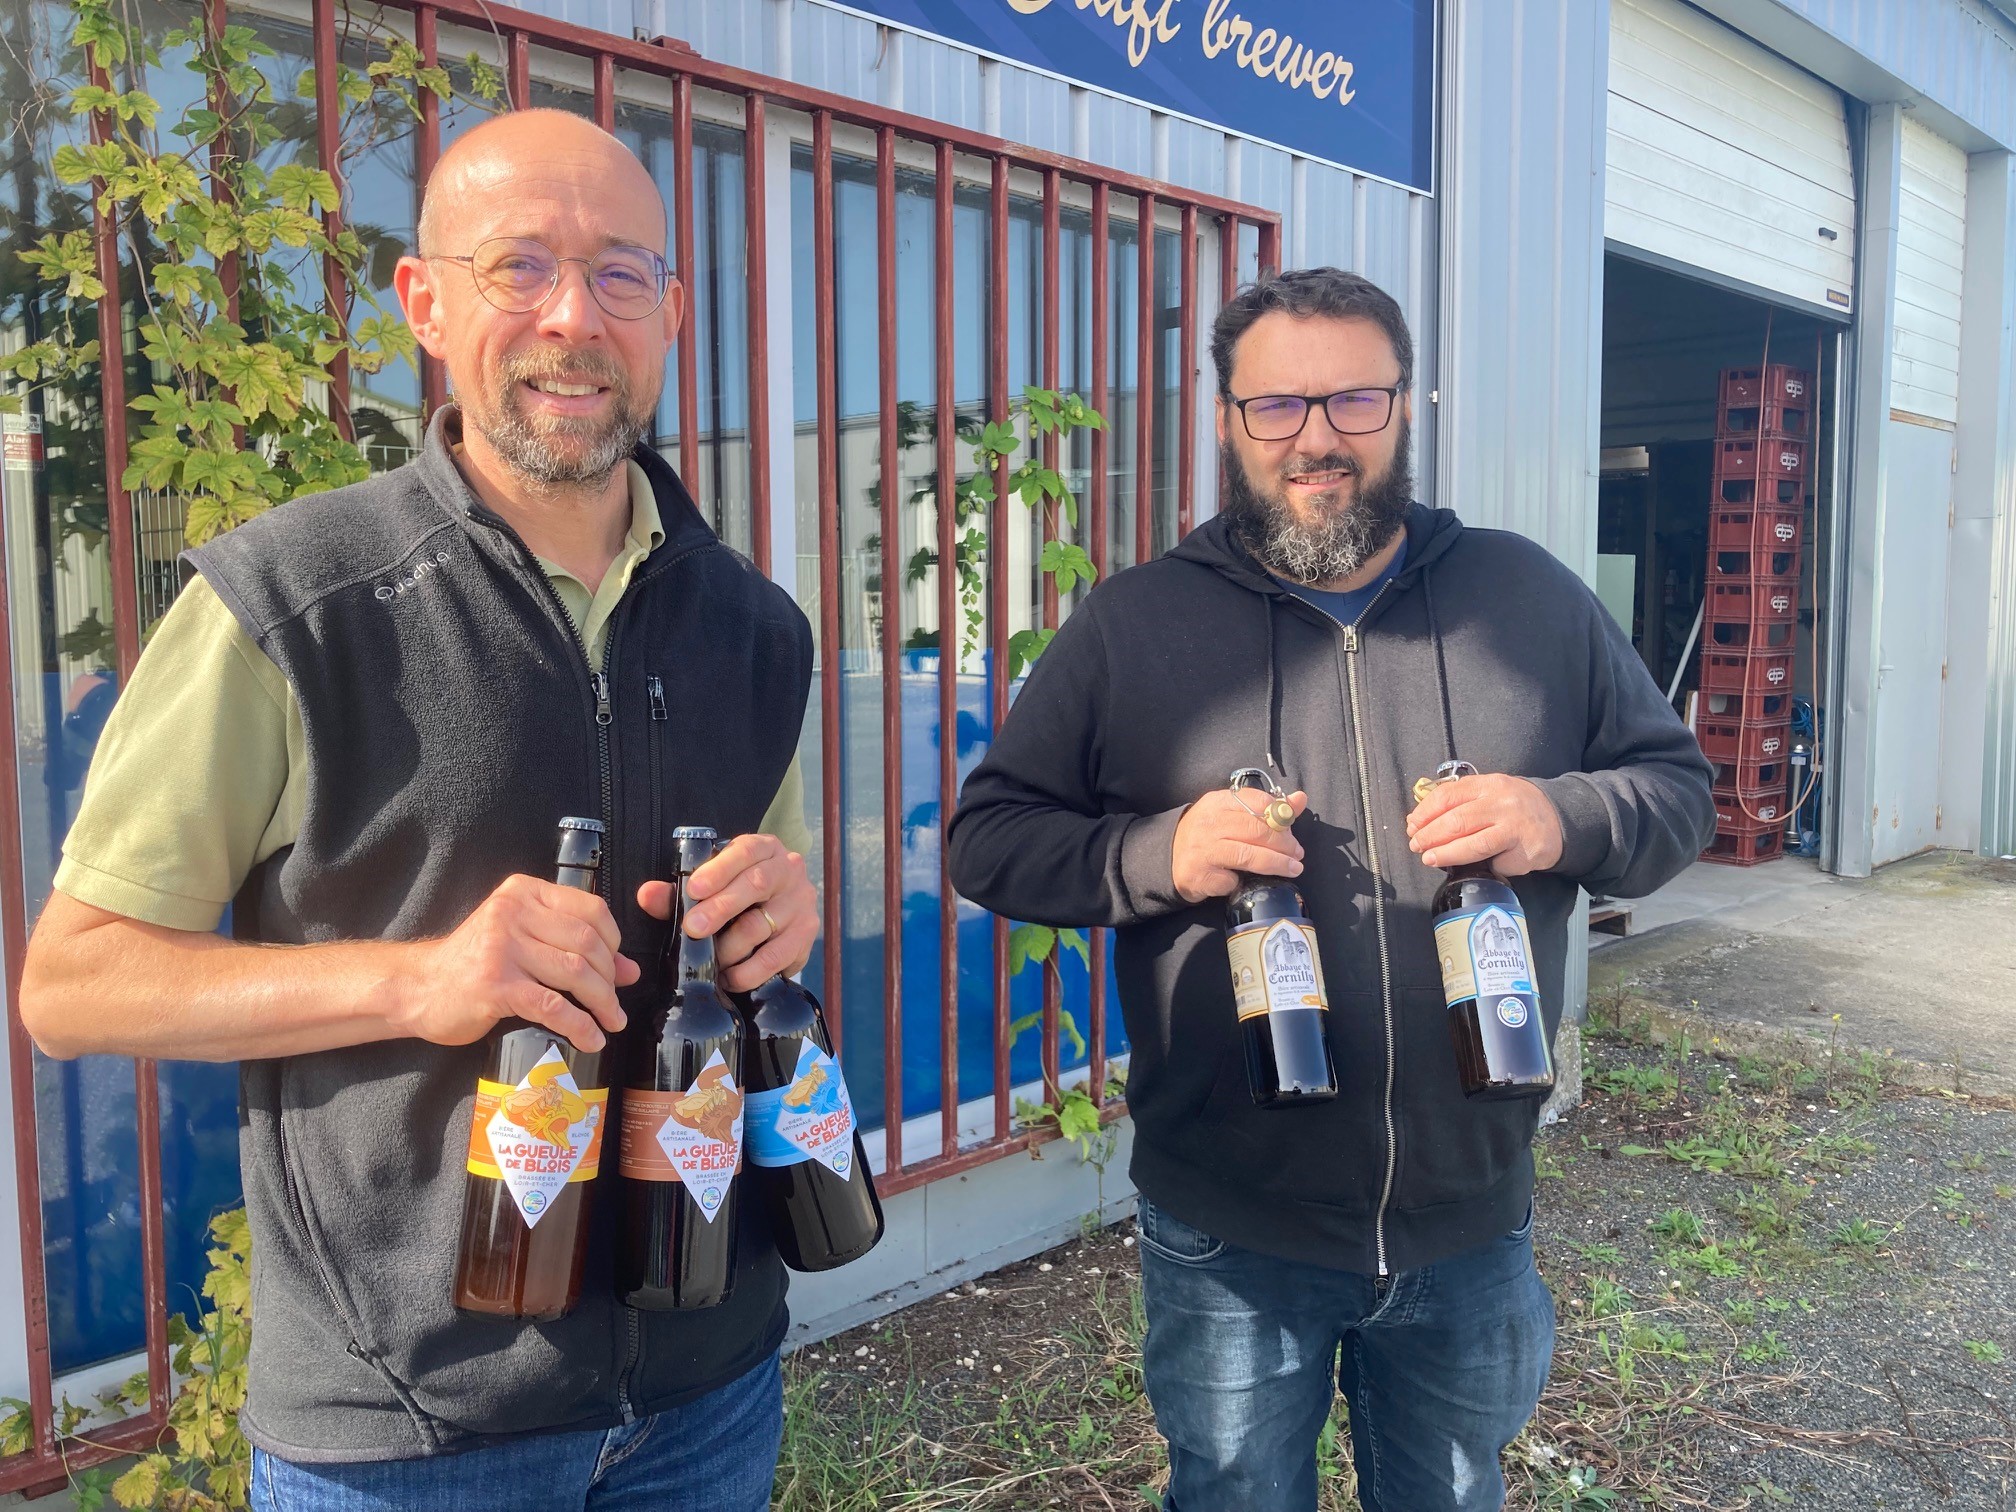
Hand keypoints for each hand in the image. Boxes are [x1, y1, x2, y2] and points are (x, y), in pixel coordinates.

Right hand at [396, 874, 638, 1052]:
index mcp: (523, 893)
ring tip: (611, 1022)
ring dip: (602, 1003)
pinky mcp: (495, 985)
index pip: (590, 909)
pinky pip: (552, 1006)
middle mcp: (512, 913)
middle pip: (587, 942)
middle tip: (614, 1004)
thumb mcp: (523, 941)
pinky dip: (580, 1025)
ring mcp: (502, 948)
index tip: (617, 968)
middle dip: (610, 978)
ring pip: (574, 972)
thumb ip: (572, 946)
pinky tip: (590, 1039)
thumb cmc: (475, 963)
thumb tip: (630, 970)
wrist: (420, 988)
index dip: (614, 942)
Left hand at [638, 833, 817, 993]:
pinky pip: (776, 958)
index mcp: (764, 848)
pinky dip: (748, 972)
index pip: (745, 851)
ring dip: (730, 948)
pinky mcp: (807, 936)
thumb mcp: (711, 885)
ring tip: (710, 960)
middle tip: (694, 928)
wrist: (780, 910)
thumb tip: (647, 895)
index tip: (694, 890)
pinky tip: (730, 977)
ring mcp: (801, 904)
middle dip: (721, 908)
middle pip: (757, 884)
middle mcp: (789, 871)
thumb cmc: (737, 894)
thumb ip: (677, 891)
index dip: (719, 870)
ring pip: (763, 926)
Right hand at [1171, 787, 1309, 903]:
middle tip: (1297, 853)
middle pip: (1256, 830)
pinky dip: (1243, 881)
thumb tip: (1300, 799)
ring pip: (1248, 855)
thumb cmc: (1209, 834)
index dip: (1281, 817)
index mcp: (1219, 802)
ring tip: (1293, 868)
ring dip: (1276, 863)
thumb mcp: (1233, 815)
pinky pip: (1231, 879)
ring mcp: (1203, 849)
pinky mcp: (1200, 874)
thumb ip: (1268, 808)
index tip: (1292, 831)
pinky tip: (1246, 880)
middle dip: (1283, 844)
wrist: (1169, 857)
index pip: (1257, 802)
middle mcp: (1209, 823)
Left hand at [1406, 774, 1562, 875]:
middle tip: (1416, 845)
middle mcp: (1502, 804)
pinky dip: (1486, 866)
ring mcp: (1515, 828)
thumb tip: (1420, 820)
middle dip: (1430, 836)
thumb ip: (1461, 800)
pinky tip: (1482, 865)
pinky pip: (1497, 863)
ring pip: (1473, 845)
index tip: (1412, 825)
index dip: (1425, 813)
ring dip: (1446, 854)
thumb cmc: (1514, 806)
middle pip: (1456, 821)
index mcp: (1489, 784)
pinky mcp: (1526, 852)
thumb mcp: (1490, 791)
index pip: (1448, 796)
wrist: (1559, 817)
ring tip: (1429, 859)